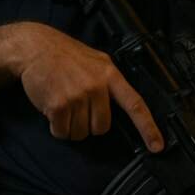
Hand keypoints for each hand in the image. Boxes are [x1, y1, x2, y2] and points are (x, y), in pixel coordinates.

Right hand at [13, 22, 162, 150]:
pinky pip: (62, 132)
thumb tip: (123, 102)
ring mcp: (77, 96)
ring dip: (71, 126)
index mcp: (111, 76)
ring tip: (65, 104)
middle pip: (102, 128)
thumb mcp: (98, 61)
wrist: (36, 48)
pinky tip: (53, 110)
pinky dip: (56, 127)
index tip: (157, 146)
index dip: (148, 128)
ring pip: (80, 133)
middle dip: (90, 124)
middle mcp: (97, 87)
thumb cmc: (68, 55)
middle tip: (79, 107)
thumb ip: (111, 81)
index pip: (135, 105)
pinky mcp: (58, 105)